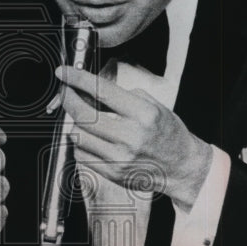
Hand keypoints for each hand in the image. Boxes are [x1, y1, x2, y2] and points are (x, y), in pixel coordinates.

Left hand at [55, 65, 211, 208]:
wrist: (181, 167)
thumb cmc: (167, 133)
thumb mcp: (154, 106)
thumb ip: (124, 96)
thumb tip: (91, 89)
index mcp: (143, 114)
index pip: (102, 91)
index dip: (78, 79)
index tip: (64, 72)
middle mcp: (131, 136)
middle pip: (84, 115)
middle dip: (68, 99)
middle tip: (65, 91)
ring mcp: (120, 157)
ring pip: (78, 135)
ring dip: (74, 122)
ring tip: (82, 117)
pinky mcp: (112, 173)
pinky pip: (81, 154)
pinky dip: (80, 142)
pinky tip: (90, 137)